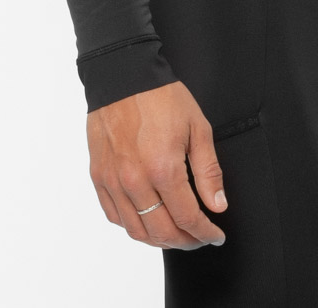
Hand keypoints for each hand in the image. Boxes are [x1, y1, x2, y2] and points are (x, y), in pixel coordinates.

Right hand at [87, 80, 228, 248]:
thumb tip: (218, 205)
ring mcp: (113, 181)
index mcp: (163, 169)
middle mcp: (135, 181)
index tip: (215, 235)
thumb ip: (208, 171)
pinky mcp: (99, 176)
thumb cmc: (161, 97)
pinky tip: (147, 220)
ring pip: (136, 231)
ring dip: (159, 240)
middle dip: (186, 241)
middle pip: (162, 232)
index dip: (205, 232)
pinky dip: (133, 226)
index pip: (187, 218)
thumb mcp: (197, 127)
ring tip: (176, 234)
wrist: (123, 76)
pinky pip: (114, 215)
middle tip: (199, 238)